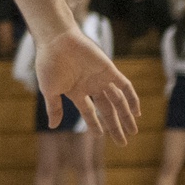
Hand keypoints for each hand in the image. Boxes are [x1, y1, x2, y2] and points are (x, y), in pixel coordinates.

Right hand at [34, 28, 139, 143]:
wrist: (57, 42)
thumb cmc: (49, 64)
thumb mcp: (49, 90)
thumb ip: (54, 108)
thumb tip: (52, 127)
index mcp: (76, 92)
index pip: (88, 112)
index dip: (94, 124)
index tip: (100, 136)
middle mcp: (90, 87)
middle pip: (107, 110)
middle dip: (114, 126)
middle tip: (122, 142)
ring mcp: (101, 79)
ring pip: (118, 101)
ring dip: (126, 116)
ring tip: (132, 131)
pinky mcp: (109, 70)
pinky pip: (125, 86)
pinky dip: (131, 98)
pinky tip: (136, 111)